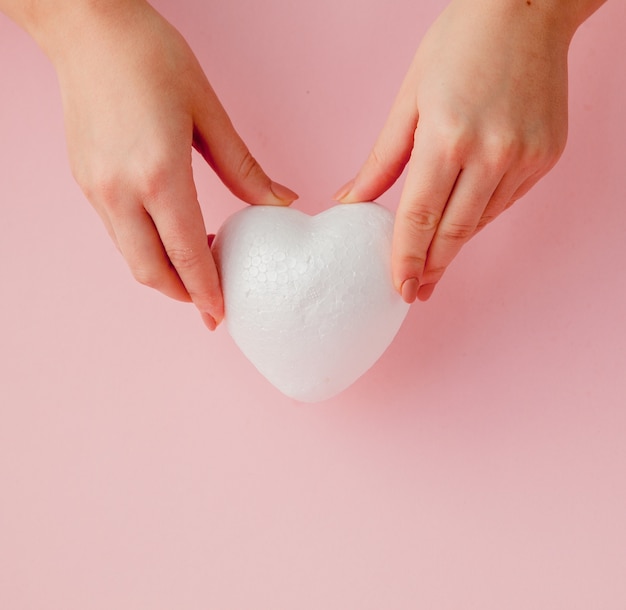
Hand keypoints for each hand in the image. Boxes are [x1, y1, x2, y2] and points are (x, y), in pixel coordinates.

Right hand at [40, 1, 297, 328]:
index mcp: (159, 175)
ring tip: (196, 267)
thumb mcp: (208, 113)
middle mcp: (121, 192)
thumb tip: (282, 202)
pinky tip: (169, 234)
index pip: (186, 254)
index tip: (221, 315)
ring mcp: (97, 190)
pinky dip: (146, 248)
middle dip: (183, 295)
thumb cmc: (150, 58)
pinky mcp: (86, 182)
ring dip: (164, 273)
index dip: (206, 291)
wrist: (86, 28)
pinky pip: (118, 234)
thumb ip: (244, 169)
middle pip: (151, 270)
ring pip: (131, 257)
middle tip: (211, 301)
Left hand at [334, 0, 578, 302]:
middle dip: (431, 267)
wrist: (527, 10)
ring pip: (481, 221)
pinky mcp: (546, 157)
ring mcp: (525, 157)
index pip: (420, 217)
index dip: (406, 258)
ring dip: (454, 244)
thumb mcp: (409, 100)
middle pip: (454, 231)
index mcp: (448, 137)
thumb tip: (350, 200)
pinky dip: (479, 216)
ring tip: (433, 260)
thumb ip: (381, 160)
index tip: (399, 288)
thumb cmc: (459, 46)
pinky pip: (505, 203)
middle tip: (414, 292)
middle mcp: (492, 152)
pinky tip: (463, 221)